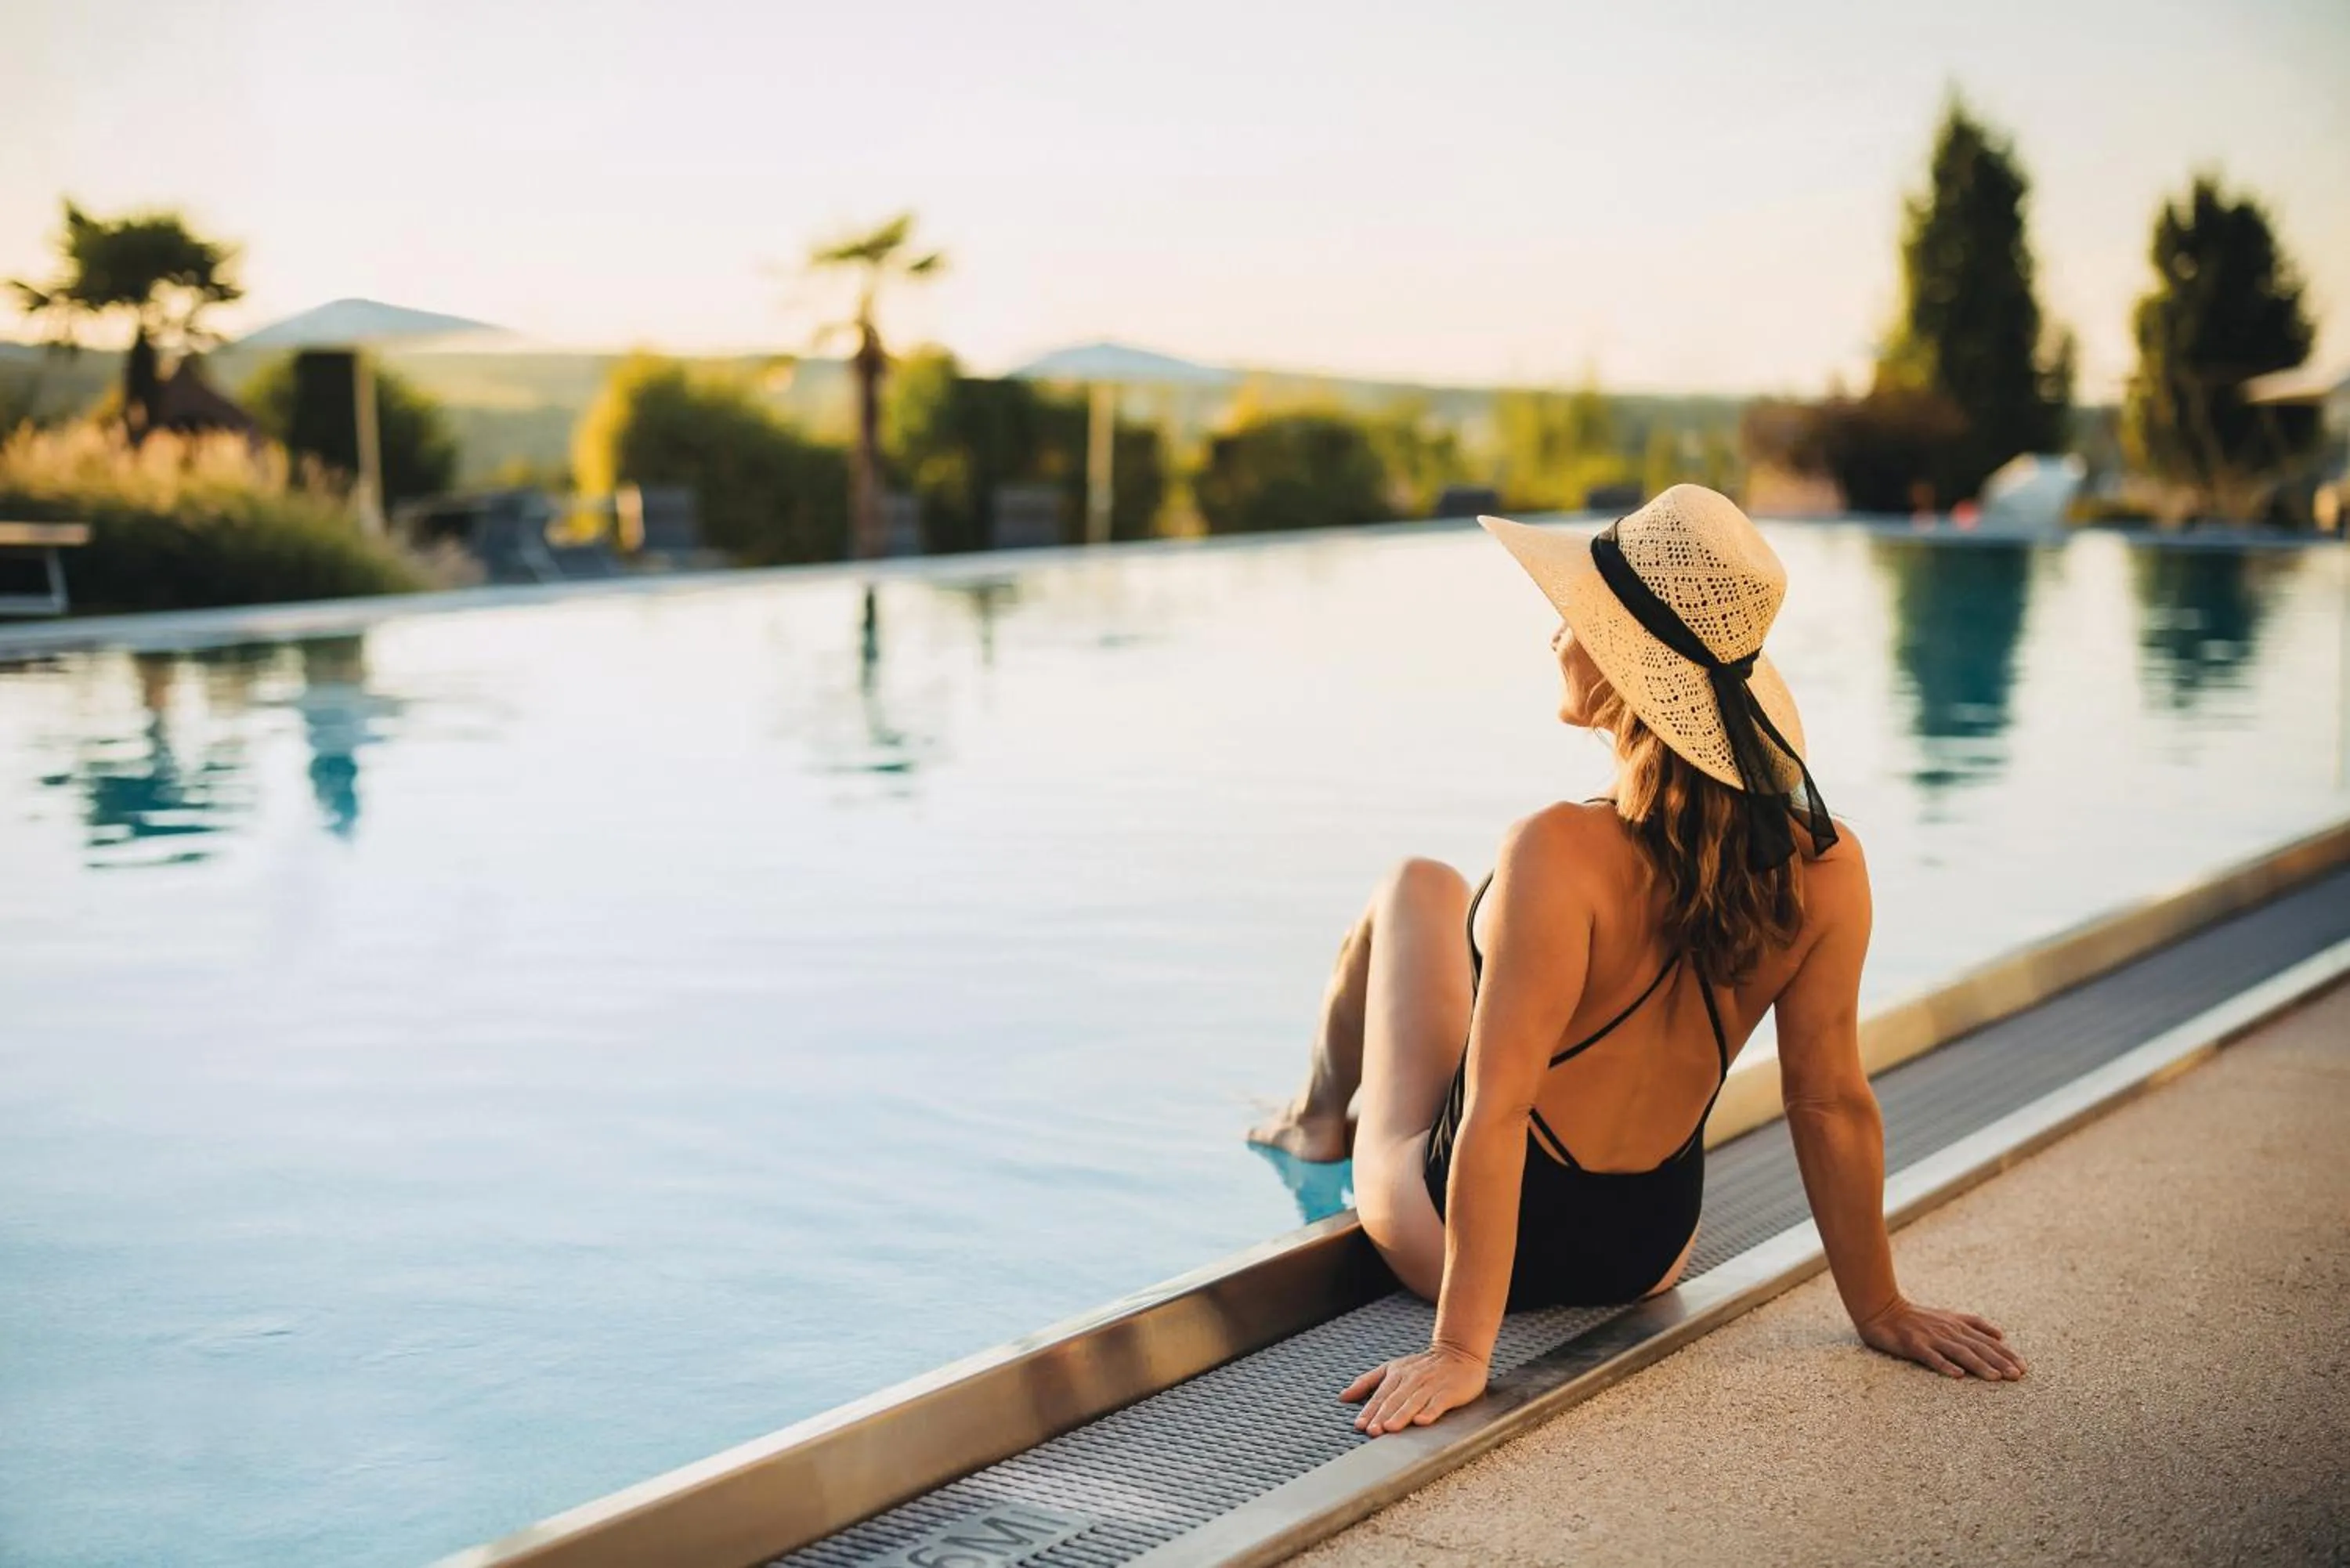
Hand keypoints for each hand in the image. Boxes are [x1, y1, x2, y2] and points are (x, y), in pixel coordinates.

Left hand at [1340, 1344, 1489, 1434]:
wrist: (1459, 1352)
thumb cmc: (1422, 1366)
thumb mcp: (1391, 1369)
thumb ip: (1367, 1382)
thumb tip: (1342, 1397)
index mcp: (1396, 1374)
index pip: (1380, 1395)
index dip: (1369, 1410)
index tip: (1360, 1425)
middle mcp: (1412, 1379)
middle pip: (1395, 1400)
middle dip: (1382, 1415)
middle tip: (1372, 1431)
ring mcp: (1431, 1385)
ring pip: (1413, 1401)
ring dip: (1401, 1415)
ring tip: (1390, 1428)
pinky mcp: (1449, 1391)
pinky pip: (1438, 1402)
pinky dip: (1430, 1411)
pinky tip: (1422, 1421)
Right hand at [1857, 1296, 2026, 1380]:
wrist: (1882, 1309)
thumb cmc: (1916, 1316)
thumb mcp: (1948, 1316)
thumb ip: (1973, 1324)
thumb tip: (2001, 1335)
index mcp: (1957, 1325)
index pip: (1987, 1341)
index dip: (2006, 1354)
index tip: (2023, 1368)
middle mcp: (1948, 1330)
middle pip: (1978, 1348)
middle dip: (1999, 1362)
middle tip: (2017, 1376)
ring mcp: (1931, 1337)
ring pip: (1959, 1353)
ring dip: (1979, 1365)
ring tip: (1995, 1377)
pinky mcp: (1914, 1344)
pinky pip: (1931, 1357)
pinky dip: (1945, 1365)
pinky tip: (1957, 1375)